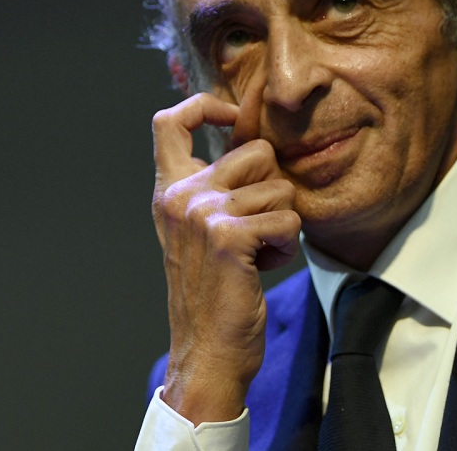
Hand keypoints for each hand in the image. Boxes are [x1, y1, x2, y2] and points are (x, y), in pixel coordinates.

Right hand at [150, 93, 301, 423]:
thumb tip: (253, 145)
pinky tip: (264, 267)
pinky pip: (288, 218)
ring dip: (283, 223)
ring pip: (280, 187)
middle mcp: (180, 196)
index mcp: (169, 191)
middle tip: (258, 228)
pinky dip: (287, 246)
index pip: (170, 121)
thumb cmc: (214, 292)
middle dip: (273, 187)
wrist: (206, 351)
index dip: (206, 105)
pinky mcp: (229, 236)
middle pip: (256, 150)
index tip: (233, 118)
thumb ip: (214, 188)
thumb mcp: (200, 231)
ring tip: (258, 253)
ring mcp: (202, 213)